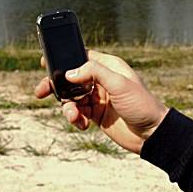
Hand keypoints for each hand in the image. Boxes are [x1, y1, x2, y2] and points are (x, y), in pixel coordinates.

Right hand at [34, 50, 168, 153]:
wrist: (152, 134)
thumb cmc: (142, 104)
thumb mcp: (119, 84)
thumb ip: (94, 72)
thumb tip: (69, 72)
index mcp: (108, 66)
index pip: (81, 56)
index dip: (63, 58)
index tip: (45, 62)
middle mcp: (101, 80)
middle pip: (70, 78)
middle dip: (55, 86)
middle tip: (40, 92)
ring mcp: (97, 98)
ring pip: (71, 98)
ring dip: (67, 107)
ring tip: (74, 116)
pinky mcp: (96, 114)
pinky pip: (77, 113)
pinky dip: (75, 119)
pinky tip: (82, 124)